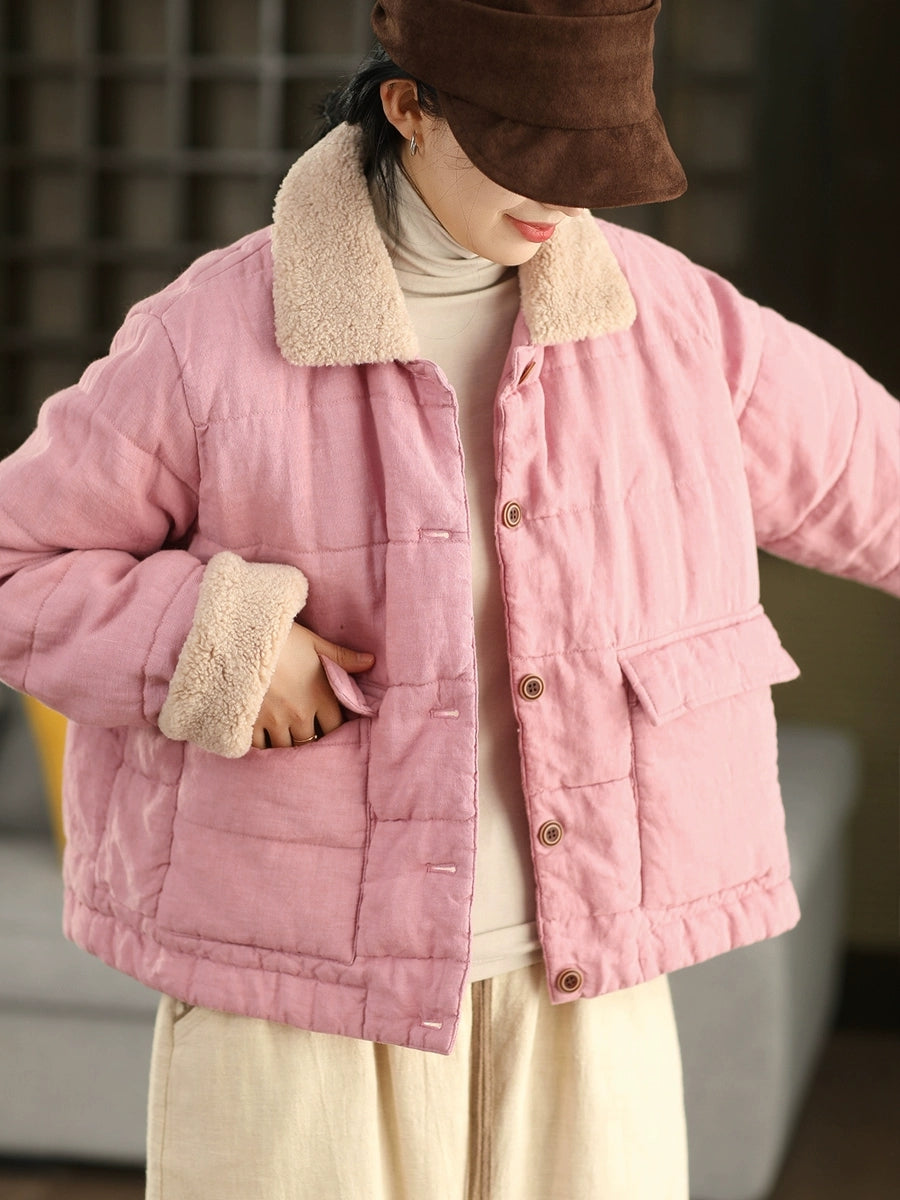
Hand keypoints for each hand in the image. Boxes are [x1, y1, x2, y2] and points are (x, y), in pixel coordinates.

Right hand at [251, 623, 373, 748]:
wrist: (240, 638)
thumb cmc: (282, 638)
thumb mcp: (314, 644)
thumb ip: (342, 657)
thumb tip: (371, 662)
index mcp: (319, 696)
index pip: (335, 727)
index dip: (332, 728)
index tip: (326, 723)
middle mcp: (299, 714)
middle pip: (310, 741)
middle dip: (309, 737)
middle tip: (303, 731)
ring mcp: (273, 722)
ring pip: (285, 748)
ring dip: (286, 744)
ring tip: (284, 736)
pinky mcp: (249, 724)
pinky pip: (259, 748)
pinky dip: (262, 746)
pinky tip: (262, 737)